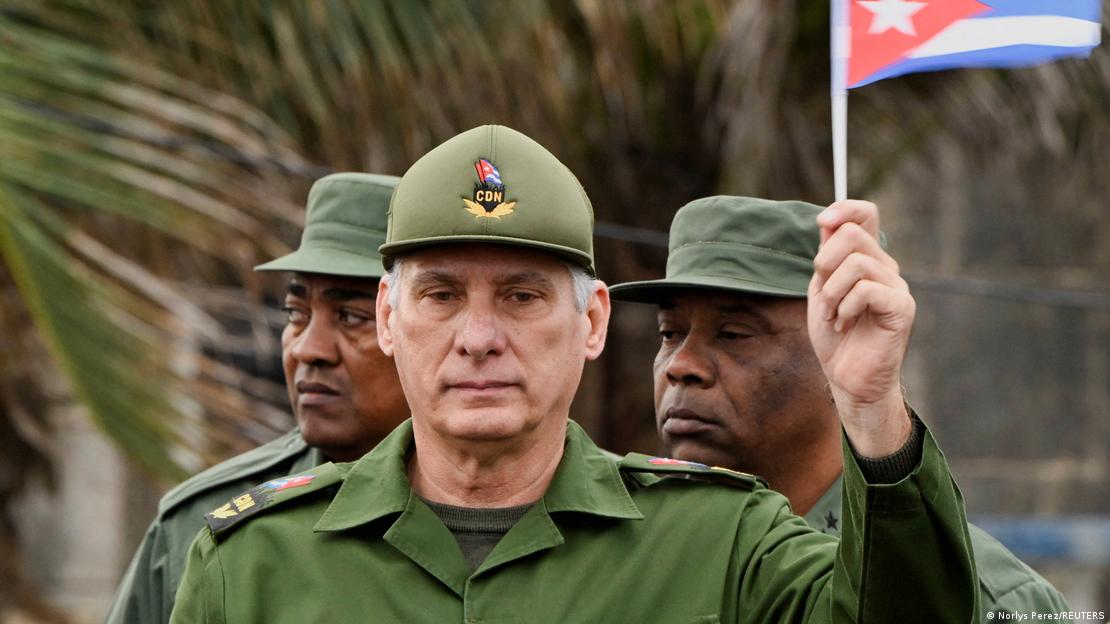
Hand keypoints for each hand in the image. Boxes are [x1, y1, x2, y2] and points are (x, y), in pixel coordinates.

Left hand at [807, 200, 914, 456]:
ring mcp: (897, 288)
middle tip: (824, 294)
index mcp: (868, 260)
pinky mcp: (901, 308)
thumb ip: (827, 256)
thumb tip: (827, 219)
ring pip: (856, 263)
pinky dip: (845, 307)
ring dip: (832, 293)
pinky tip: (845, 325)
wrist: (848, 379)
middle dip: (824, 263)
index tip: (822, 221)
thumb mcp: (822, 289)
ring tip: (834, 316)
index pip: (866, 214)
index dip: (845, 209)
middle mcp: (886, 268)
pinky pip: (866, 289)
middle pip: (853, 235)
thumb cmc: (836, 337)